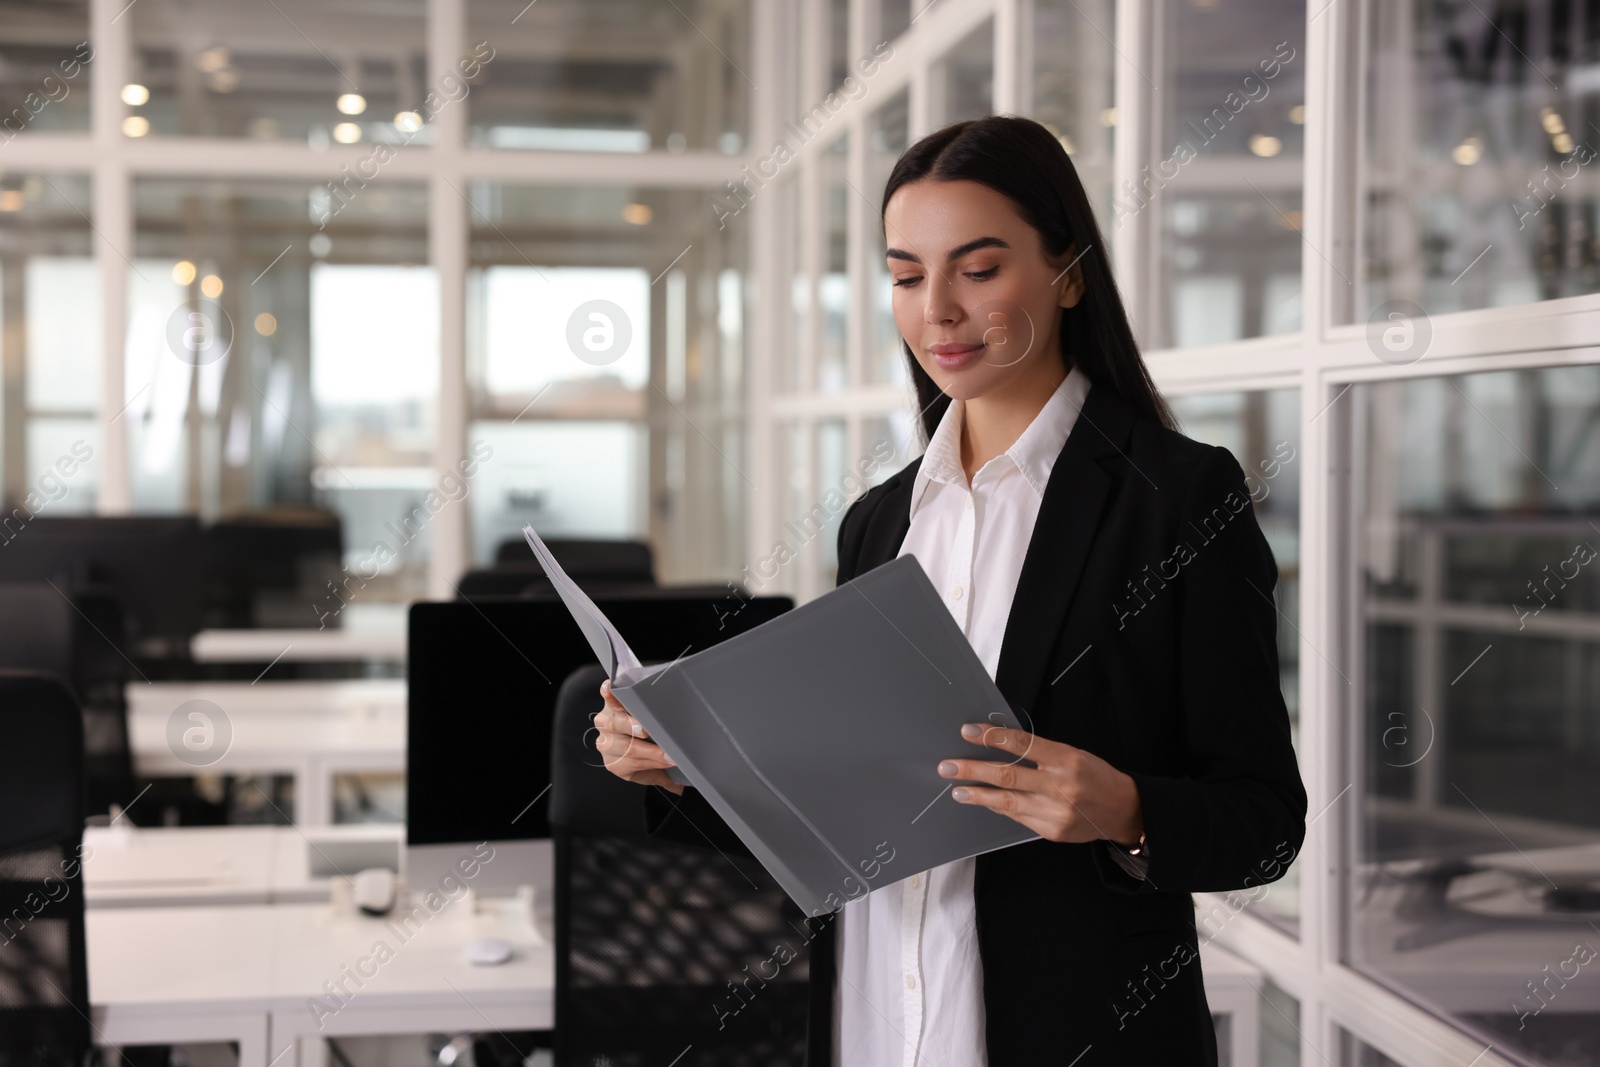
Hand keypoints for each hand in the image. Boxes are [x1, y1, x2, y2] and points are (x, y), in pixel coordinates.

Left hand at [593, 679, 685, 794]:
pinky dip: (609, 695)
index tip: (671, 760)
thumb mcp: (651, 770)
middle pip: (626, 747)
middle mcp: (608, 743)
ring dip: (631, 726)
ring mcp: (607, 724)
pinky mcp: (609, 704)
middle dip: (646, 750)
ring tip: (644, 728)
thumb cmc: (641, 753)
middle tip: (663, 749)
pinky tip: (609, 690)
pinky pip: (608, 699)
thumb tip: (684, 789)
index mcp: (617, 763)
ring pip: (618, 725)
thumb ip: (665, 778)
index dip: (653, 762)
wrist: (627, 735)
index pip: (635, 764)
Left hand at [937, 723, 1142, 845]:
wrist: (1123, 811)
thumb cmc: (1095, 776)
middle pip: (1007, 775)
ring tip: (957, 790)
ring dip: (977, 795)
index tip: (968, 732)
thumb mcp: (1072, 754)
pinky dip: (999, 808)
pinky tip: (985, 802)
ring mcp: (1055, 811)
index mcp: (1066, 759)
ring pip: (1006, 801)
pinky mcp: (1051, 831)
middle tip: (948, 766)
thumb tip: (1000, 747)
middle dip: (973, 770)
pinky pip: (1017, 817)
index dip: (992, 737)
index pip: (1022, 744)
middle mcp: (1060, 786)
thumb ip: (1040, 753)